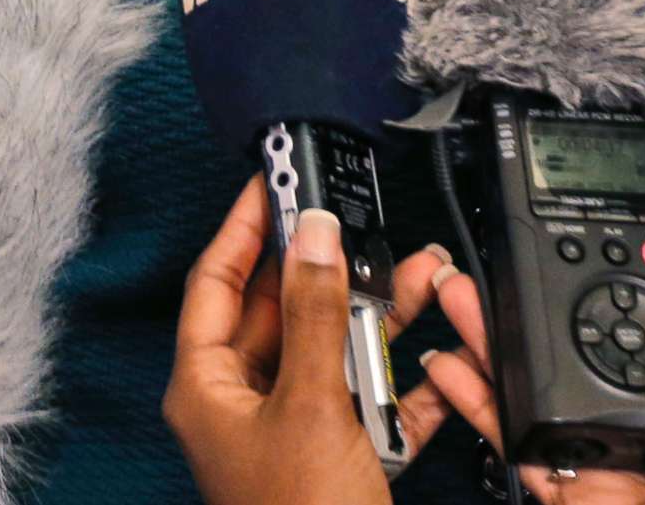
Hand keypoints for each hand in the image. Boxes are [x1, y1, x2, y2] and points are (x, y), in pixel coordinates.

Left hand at [164, 175, 457, 504]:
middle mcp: (242, 407)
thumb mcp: (309, 405)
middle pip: (279, 312)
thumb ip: (313, 313)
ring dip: (375, 319)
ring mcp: (290, 435)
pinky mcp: (336, 461)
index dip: (243, 228)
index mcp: (207, 388)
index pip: (215, 283)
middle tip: (356, 223)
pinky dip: (402, 379)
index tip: (269, 183)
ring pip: (330, 353)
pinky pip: (367, 402)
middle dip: (327, 268)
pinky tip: (437, 354)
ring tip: (417, 276)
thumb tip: (313, 236)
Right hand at [420, 235, 644, 504]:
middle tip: (491, 267)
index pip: (625, 335)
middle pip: (564, 358)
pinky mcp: (568, 493)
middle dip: (521, 311)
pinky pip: (516, 446)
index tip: (557, 253)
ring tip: (462, 300)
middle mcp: (633, 429)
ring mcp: (596, 461)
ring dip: (489, 346)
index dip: (586, 294)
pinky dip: (478, 408)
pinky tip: (455, 371)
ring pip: (528, 394)